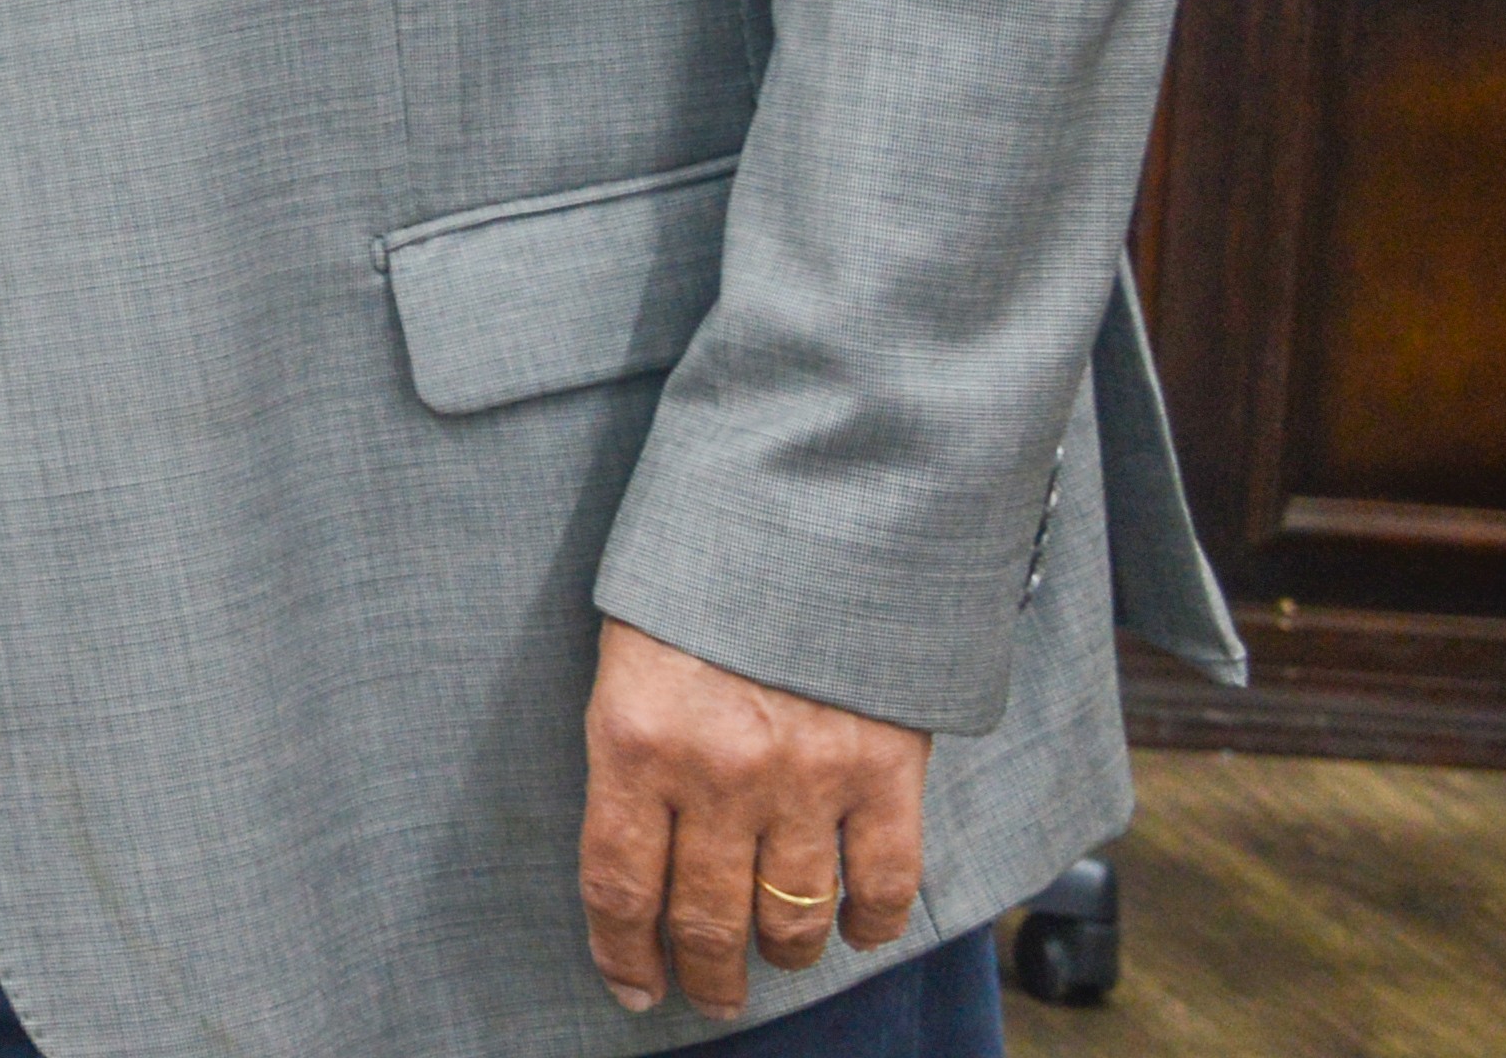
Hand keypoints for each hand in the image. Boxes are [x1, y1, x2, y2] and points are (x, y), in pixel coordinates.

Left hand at [578, 616, 927, 1017]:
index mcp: (636, 740)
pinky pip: (885, 882)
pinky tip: (858, 928)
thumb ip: (634, 747)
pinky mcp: (883, 769)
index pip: (620, 885)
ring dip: (784, 954)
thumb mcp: (630, 652)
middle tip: (708, 994)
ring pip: (794, 916)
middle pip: (708, 920)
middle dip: (706, 974)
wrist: (808, 512)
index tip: (631, 985)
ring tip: (776, 958)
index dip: (622, 953)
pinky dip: (872, 921)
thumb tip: (636, 842)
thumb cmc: (700, 578)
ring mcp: (806, 778)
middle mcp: (718, 774)